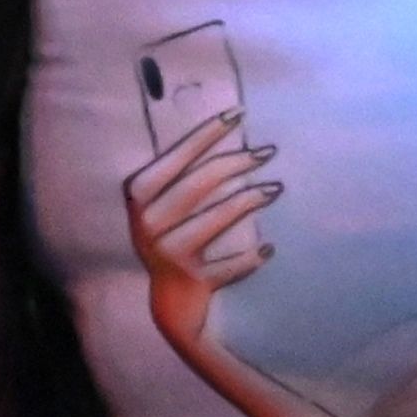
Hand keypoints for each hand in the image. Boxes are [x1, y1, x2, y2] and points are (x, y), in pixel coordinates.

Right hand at [124, 107, 280, 363]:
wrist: (169, 302)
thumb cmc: (175, 235)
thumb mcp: (167, 203)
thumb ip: (185, 172)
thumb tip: (229, 126)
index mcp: (139, 196)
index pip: (177, 156)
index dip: (209, 133)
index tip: (240, 113)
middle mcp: (147, 223)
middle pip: (200, 183)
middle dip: (238, 162)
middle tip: (268, 150)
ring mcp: (168, 253)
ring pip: (217, 218)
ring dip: (251, 199)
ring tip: (277, 188)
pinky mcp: (190, 279)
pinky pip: (228, 265)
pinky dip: (250, 258)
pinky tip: (269, 249)